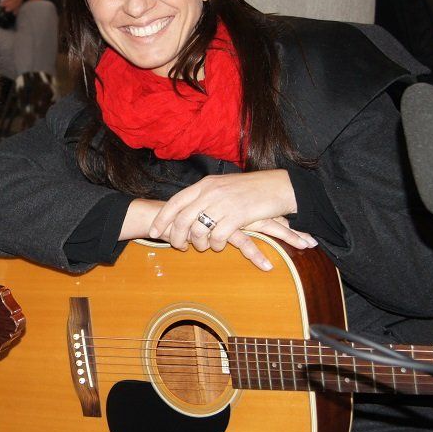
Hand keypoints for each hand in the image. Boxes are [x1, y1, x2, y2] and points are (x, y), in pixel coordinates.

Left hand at [144, 170, 318, 270]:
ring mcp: (224, 204)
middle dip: (175, 236)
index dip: (162, 218)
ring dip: (198, 243)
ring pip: (198, 229)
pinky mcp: (238, 216)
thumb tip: (188, 209)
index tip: (153, 232)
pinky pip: (218, 236)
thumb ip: (205, 195)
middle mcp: (211, 192)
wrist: (279, 187)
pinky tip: (219, 245)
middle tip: (177, 246)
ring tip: (202, 247)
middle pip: (182, 219)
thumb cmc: (251, 189)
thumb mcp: (223, 186)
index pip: (175, 202)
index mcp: (205, 184)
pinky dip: (215, 244)